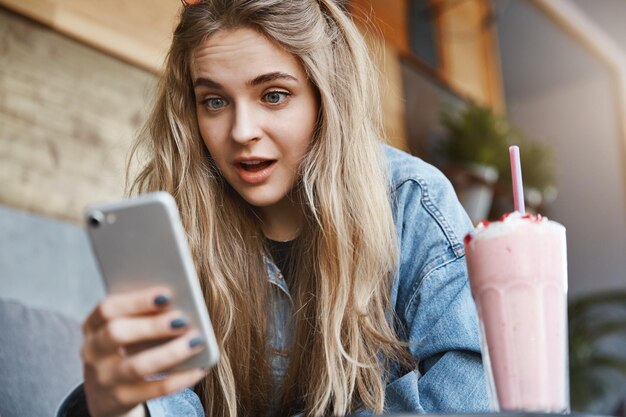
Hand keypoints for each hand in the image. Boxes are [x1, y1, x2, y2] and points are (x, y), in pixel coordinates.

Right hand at [81, 287, 207, 416]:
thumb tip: (182, 302)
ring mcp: (105, 378)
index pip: (107, 309)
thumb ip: (143, 314)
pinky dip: (180, 378)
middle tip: (183, 319)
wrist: (105, 395)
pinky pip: (154, 389)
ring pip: (137, 366)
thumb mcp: (124, 329)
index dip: (136, 300)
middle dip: (152, 325)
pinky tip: (199, 369)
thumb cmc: (125, 348)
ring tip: (196, 341)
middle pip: (116, 334)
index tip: (166, 294)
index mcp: (93, 326)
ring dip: (170, 352)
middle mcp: (93, 352)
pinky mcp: (121, 399)